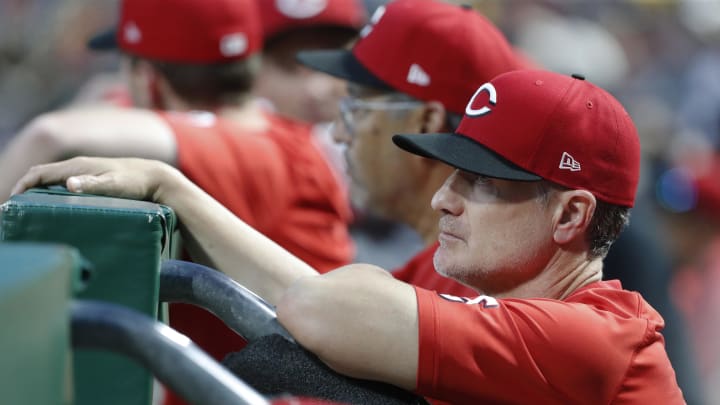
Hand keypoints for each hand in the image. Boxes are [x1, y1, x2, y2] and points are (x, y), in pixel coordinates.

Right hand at [11, 156, 174, 201]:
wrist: (154, 177)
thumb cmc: (135, 182)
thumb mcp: (115, 185)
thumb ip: (93, 184)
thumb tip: (69, 184)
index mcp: (77, 166)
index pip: (39, 172)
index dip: (22, 185)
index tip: (12, 202)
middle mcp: (77, 166)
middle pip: (41, 174)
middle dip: (24, 187)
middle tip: (15, 208)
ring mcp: (85, 171)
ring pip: (52, 177)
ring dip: (37, 189)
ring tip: (29, 208)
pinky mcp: (92, 177)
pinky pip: (64, 182)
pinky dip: (51, 190)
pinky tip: (54, 203)